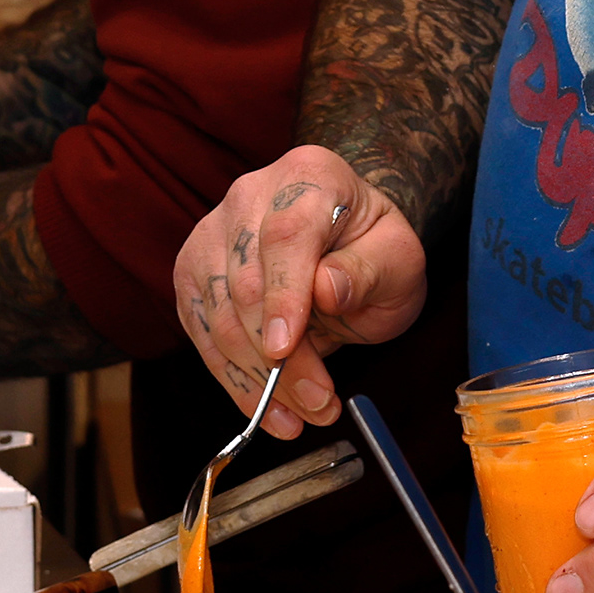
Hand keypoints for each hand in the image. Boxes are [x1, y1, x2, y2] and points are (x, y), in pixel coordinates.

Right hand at [169, 147, 428, 438]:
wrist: (346, 246)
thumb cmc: (374, 248)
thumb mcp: (399, 258)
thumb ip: (368, 270)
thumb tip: (325, 290)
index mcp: (306, 177)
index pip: (284, 235)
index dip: (282, 295)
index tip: (286, 349)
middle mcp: (248, 197)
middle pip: (246, 284)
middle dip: (281, 359)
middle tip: (321, 404)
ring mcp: (212, 235)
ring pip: (219, 317)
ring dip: (260, 379)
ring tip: (306, 415)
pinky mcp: (194, 276)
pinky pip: (203, 336)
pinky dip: (236, 381)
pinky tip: (268, 411)